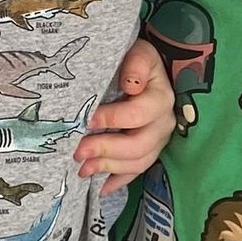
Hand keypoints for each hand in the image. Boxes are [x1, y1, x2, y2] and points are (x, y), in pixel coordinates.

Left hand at [77, 40, 172, 193]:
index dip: (112, 119)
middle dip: (105, 150)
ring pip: (138, 162)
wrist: (150, 70)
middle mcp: (163, 123)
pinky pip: (137, 171)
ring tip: (82, 169)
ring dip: (108, 168)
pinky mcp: (150, 151)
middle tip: (78, 152)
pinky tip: (101, 187)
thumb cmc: (138, 60)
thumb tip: (131, 85)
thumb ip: (136, 65)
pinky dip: (119, 181)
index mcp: (160, 98)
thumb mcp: (139, 53)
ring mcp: (158, 140)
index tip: (87, 120)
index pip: (137, 114)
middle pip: (138, 145)